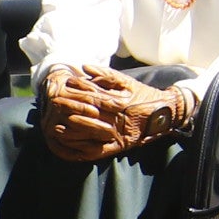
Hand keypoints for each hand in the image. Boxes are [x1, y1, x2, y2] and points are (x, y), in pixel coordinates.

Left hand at [40, 67, 182, 159]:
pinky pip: (98, 151)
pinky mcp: (119, 147)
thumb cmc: (143, 95)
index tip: (63, 86)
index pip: (94, 96)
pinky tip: (70, 148)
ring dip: (73, 130)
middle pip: (90, 113)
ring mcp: (118, 134)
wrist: (164, 115)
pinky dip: (83, 150)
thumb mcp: (127, 82)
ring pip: (92, 132)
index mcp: (119, 101)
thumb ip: (106, 75)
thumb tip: (85, 67)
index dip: (78, 91)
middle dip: (71, 107)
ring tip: (56, 126)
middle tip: (54, 103)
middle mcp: (118, 118)